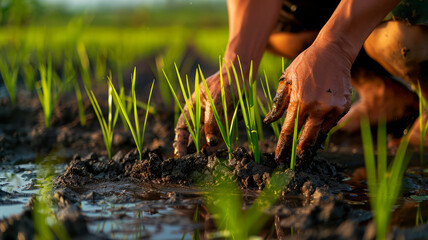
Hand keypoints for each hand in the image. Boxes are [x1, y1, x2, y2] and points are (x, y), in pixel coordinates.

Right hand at [173, 70, 235, 156]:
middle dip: (192, 150)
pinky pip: (222, 138)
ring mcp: (214, 122)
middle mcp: (202, 118)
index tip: (179, 154)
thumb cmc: (224, 84)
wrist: (241, 76)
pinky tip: (220, 150)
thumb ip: (211, 122)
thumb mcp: (215, 101)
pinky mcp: (226, 124)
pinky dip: (221, 145)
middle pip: (194, 137)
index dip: (179, 142)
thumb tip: (210, 142)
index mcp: (192, 109)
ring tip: (207, 157)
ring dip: (207, 149)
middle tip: (192, 161)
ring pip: (208, 140)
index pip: (182, 129)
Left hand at [264, 41, 352, 162]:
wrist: (333, 51)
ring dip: (312, 141)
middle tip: (295, 165)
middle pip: (306, 139)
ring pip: (320, 133)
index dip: (283, 147)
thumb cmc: (305, 64)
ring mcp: (332, 109)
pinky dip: (323, 126)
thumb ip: (279, 104)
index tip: (279, 158)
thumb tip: (270, 121)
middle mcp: (316, 108)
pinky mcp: (342, 107)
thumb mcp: (286, 80)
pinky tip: (318, 124)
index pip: (289, 131)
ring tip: (305, 152)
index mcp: (299, 102)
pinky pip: (331, 123)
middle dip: (299, 153)